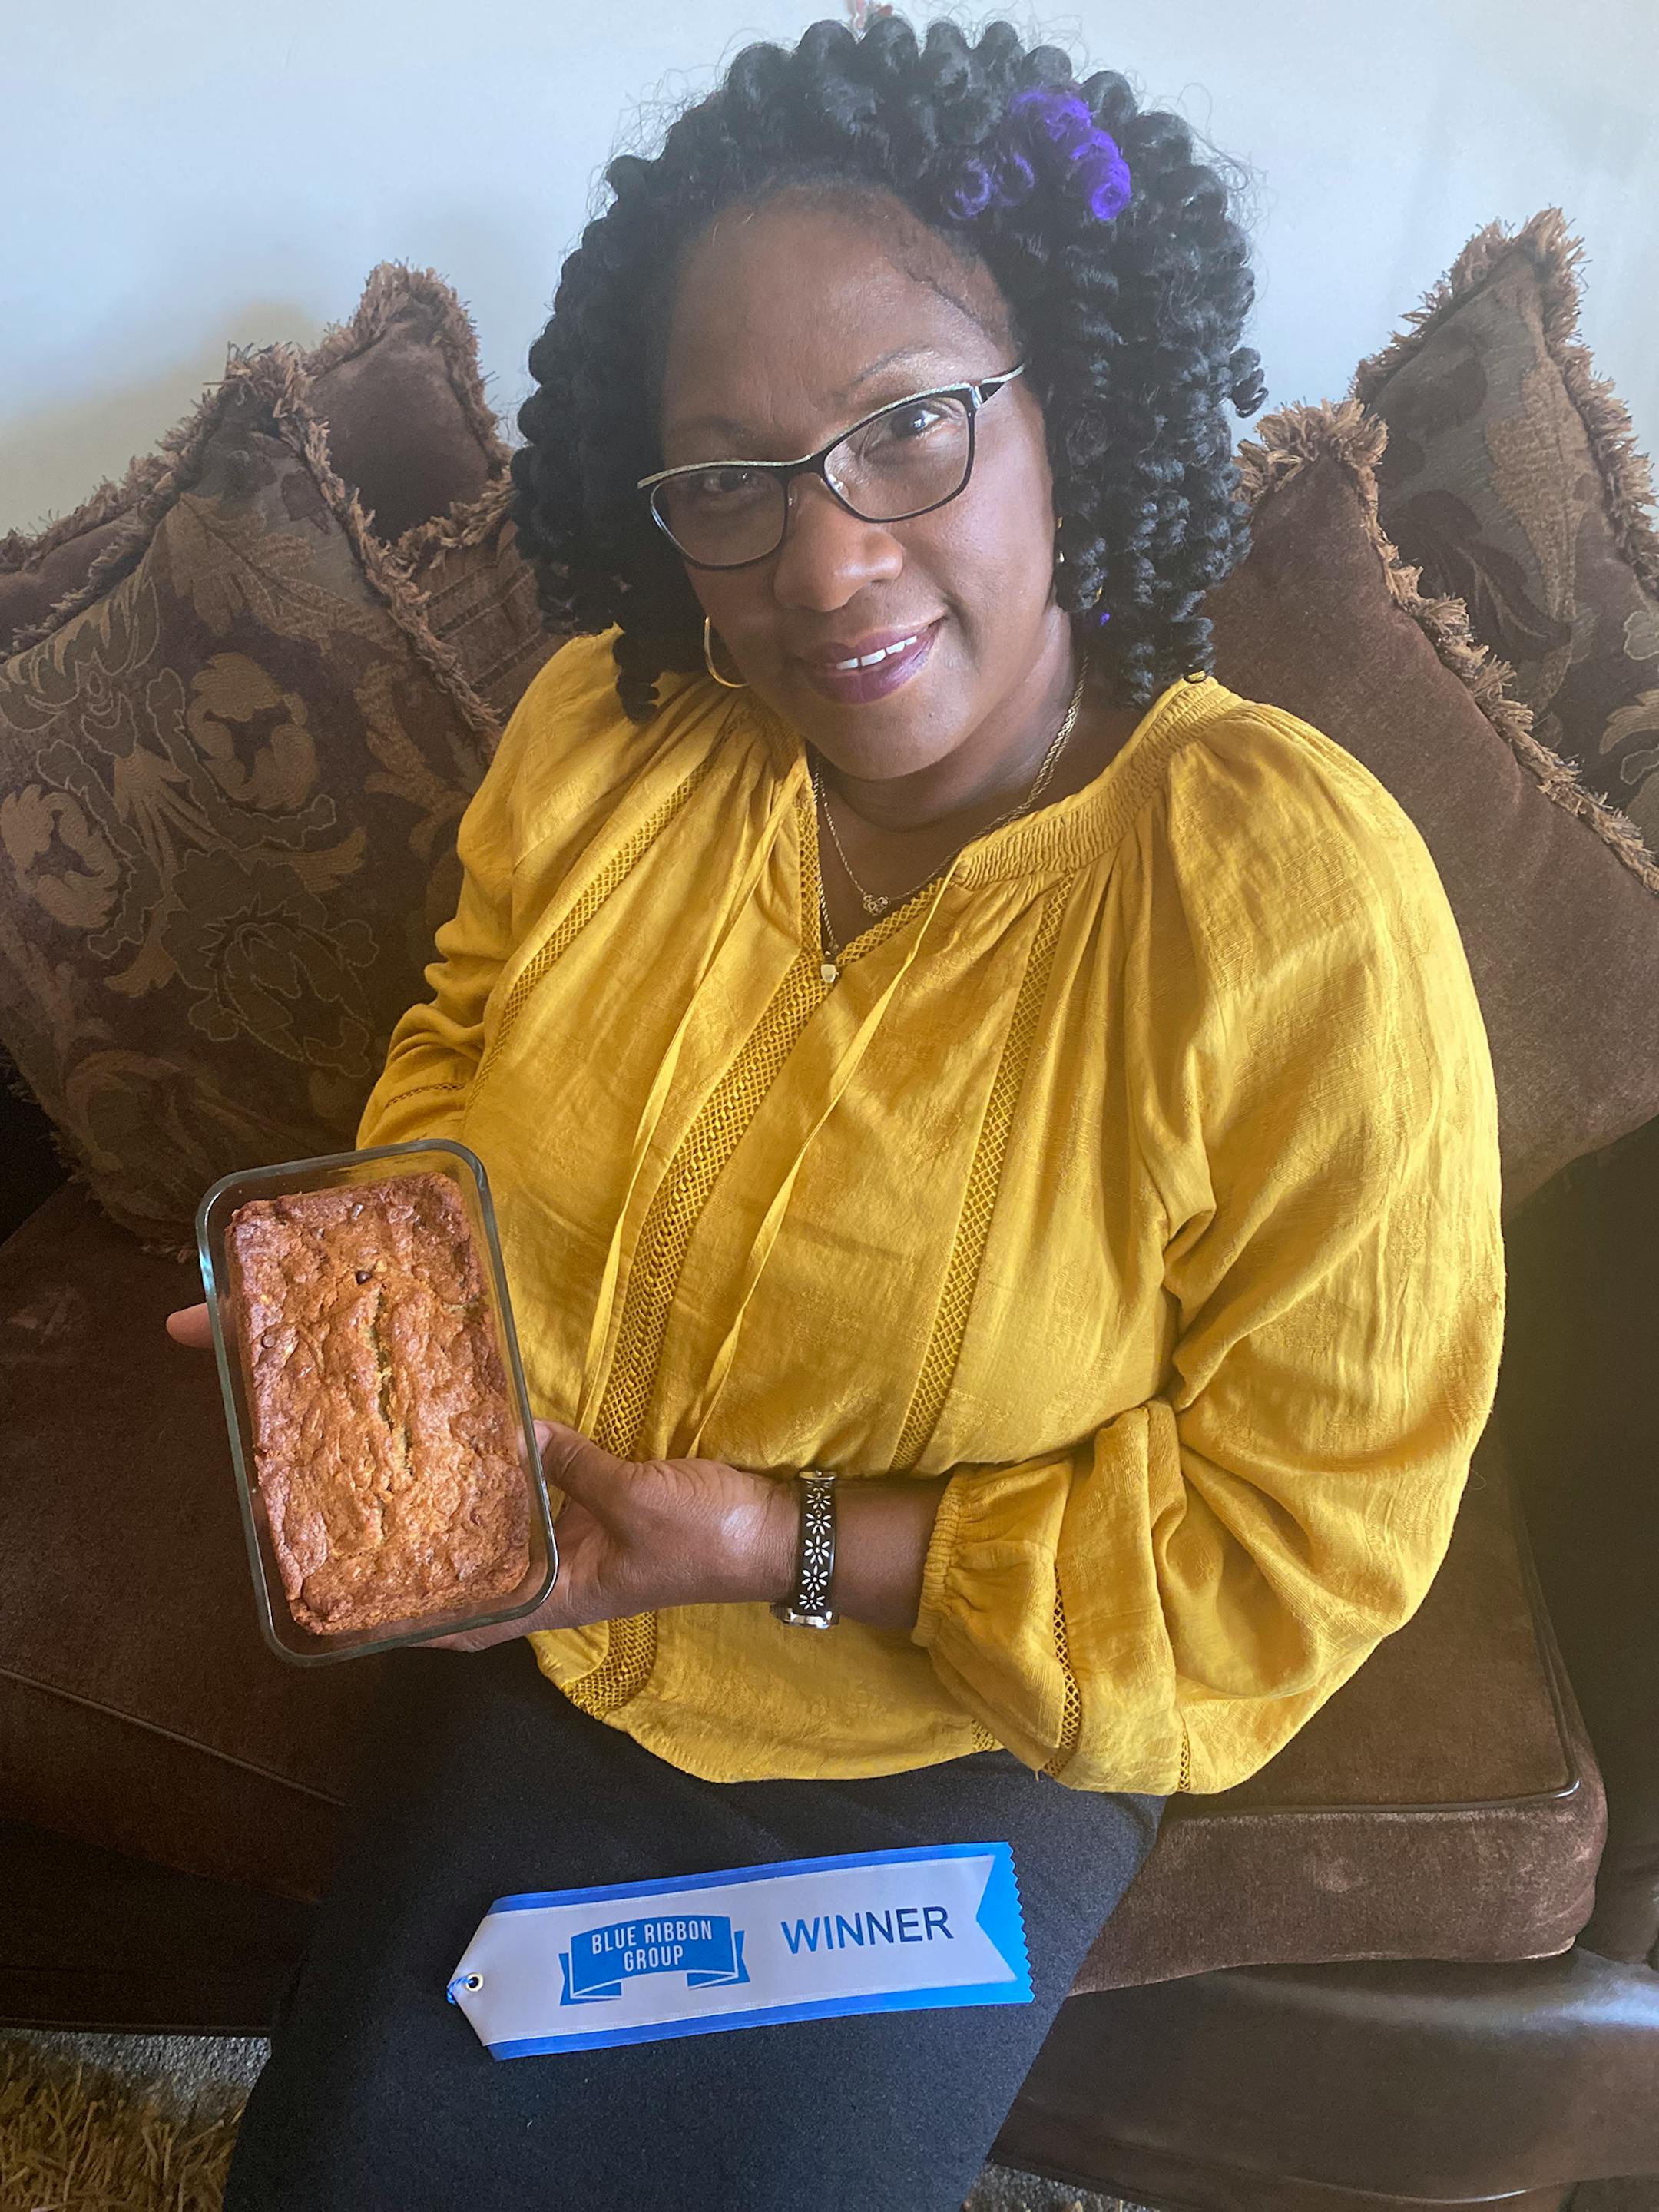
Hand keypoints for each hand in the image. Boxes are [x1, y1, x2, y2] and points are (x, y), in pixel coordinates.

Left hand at [164, 1301, 795, 1651]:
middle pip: (477, 1582)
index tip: (355, 1608)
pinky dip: (509, 1487)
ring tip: (408, 1479)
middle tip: (366, 1521)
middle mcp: (560, 1579)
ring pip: (505, 1542)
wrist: (776, 1532)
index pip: (469, 1624)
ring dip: (464, 1519)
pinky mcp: (604, 1515)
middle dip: (426, 1563)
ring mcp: (582, 1548)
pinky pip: (541, 1507)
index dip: (412, 1623)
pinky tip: (487, 1450)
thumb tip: (511, 1432)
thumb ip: (570, 1466)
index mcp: (560, 1596)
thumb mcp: (635, 1497)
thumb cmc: (705, 1534)